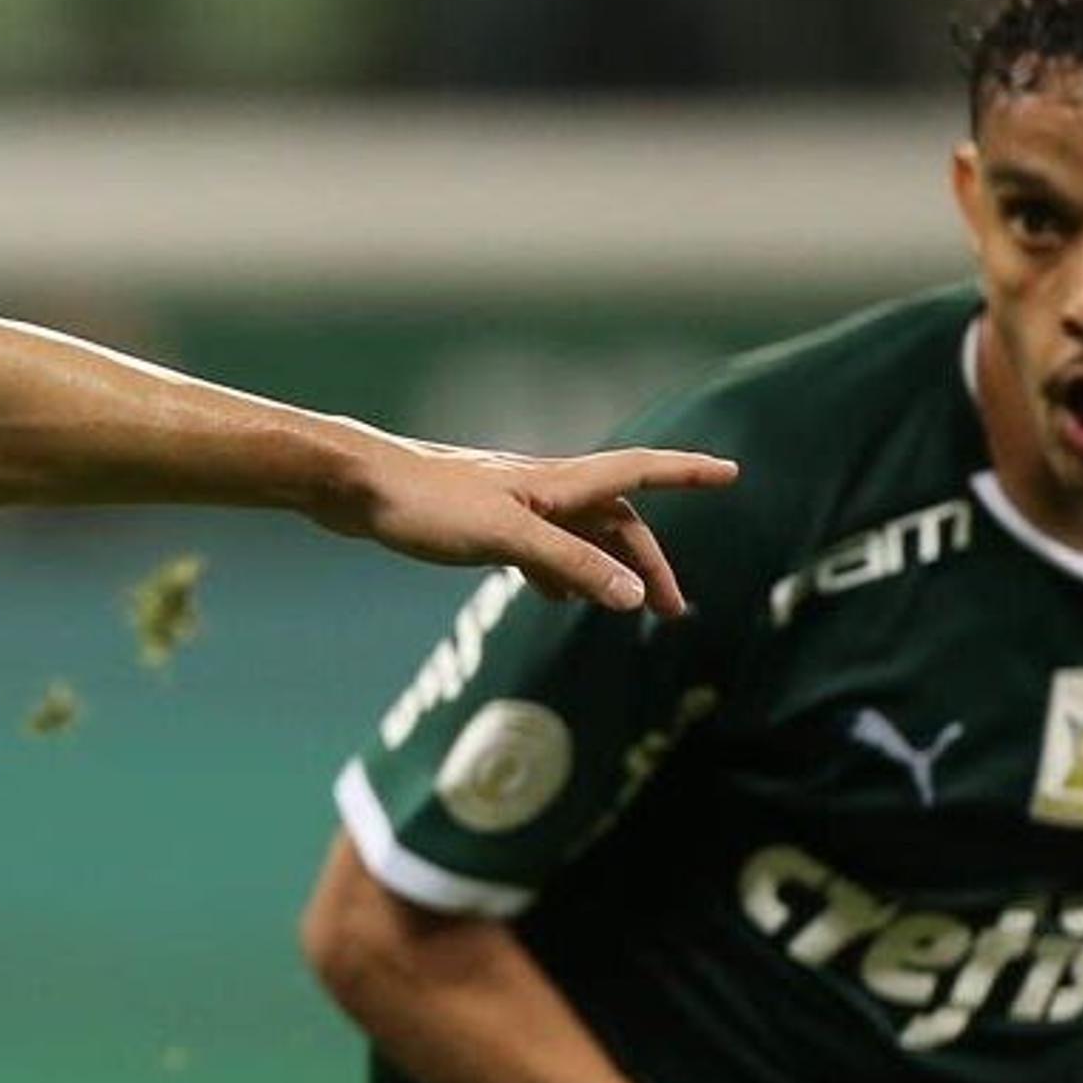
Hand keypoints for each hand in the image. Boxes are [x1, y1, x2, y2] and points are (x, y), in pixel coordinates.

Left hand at [341, 440, 737, 614]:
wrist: (352, 485)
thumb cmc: (425, 503)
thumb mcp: (506, 537)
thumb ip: (570, 564)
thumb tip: (631, 597)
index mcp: (556, 484)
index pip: (638, 473)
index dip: (685, 472)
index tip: (730, 472)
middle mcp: (541, 488)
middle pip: (614, 521)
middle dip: (648, 562)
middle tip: (672, 610)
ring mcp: (510, 505)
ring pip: (577, 536)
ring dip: (606, 570)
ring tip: (625, 610)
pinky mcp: (478, 522)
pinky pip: (538, 547)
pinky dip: (558, 571)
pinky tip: (554, 597)